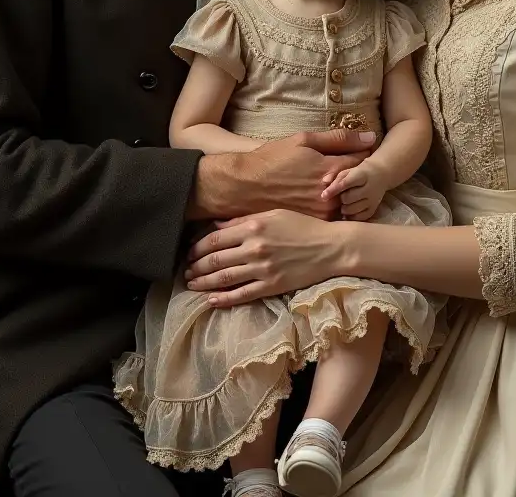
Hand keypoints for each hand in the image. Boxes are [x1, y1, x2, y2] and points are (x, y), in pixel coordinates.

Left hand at [185, 209, 350, 306]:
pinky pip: (242, 294)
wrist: (331, 247)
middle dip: (196, 267)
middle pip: (215, 259)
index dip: (197, 247)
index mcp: (253, 226)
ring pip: (224, 278)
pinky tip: (211, 300)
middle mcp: (254, 247)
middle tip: (185, 271)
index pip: (215, 238)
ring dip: (204, 283)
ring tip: (191, 285)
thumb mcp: (274, 214)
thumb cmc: (303, 226)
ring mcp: (262, 268)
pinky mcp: (271, 285)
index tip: (188, 253)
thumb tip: (218, 224)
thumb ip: (244, 219)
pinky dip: (223, 299)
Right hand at [192, 129, 373, 220]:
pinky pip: (335, 214)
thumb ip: (339, 138)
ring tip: (328, 183)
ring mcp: (323, 212)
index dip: (360, 154)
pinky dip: (334, 205)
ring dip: (346, 191)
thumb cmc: (272, 160)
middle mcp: (331, 194)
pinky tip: (320, 197)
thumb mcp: (304, 141)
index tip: (353, 152)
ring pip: (349, 199)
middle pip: (359, 183)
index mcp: (331, 169)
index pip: (363, 160)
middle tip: (340, 168)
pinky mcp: (315, 225)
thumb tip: (371, 136)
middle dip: (356, 174)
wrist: (244, 187)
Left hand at [321, 163, 386, 220]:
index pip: (345, 183)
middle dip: (341, 199)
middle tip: (340, 197)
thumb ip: (336, 177)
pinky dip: (352, 216)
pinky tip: (349, 211)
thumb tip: (324, 183)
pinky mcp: (374, 209)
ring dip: (345, 208)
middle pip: (348, 198)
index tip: (323, 196)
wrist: (380, 175)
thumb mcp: (348, 171)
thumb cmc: (359, 173)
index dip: (333, 190)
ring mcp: (372, 200)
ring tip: (345, 204)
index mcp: (361, 175)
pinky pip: (360, 217)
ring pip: (352, 210)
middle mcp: (368, 188)